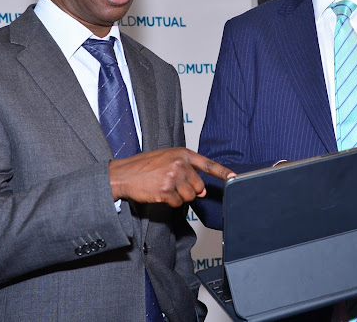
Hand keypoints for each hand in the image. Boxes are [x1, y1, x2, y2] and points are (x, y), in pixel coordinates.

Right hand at [109, 148, 234, 206]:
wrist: (122, 174)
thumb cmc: (143, 166)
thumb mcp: (166, 160)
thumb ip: (185, 171)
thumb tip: (201, 191)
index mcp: (181, 153)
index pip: (207, 164)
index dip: (222, 172)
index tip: (235, 177)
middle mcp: (180, 164)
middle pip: (199, 186)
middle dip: (189, 190)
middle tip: (172, 185)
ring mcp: (173, 177)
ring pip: (189, 197)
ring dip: (179, 197)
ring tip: (163, 187)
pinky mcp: (166, 191)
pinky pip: (177, 204)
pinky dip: (170, 202)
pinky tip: (158, 193)